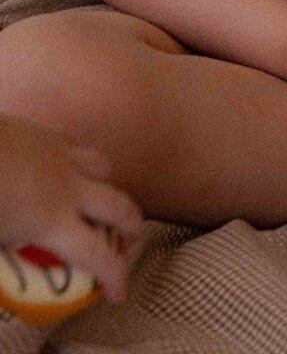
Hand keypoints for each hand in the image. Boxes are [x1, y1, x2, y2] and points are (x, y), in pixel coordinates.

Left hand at [0, 115, 142, 306]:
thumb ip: (7, 264)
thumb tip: (8, 285)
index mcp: (53, 221)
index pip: (95, 254)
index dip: (114, 276)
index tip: (119, 294)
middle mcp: (69, 188)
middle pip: (118, 206)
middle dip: (132, 227)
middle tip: (128, 244)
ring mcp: (63, 156)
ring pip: (105, 168)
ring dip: (109, 189)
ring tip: (98, 203)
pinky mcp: (51, 135)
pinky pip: (81, 148)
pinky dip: (85, 165)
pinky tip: (70, 172)